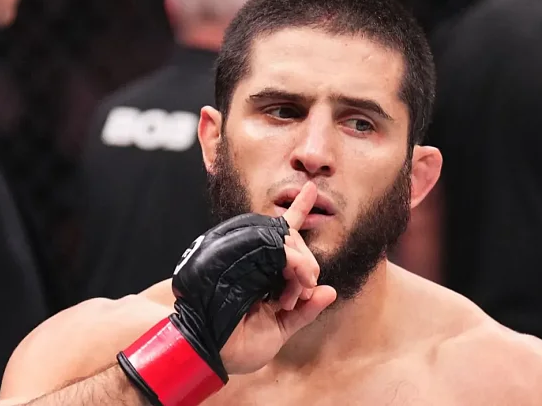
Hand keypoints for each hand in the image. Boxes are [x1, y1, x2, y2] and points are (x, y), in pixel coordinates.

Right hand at [116, 183, 335, 405]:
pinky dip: (290, 259)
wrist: (210, 351)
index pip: (287, 239)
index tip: (312, 189)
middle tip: (301, 293)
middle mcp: (256, 261)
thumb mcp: (281, 330)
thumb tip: (330, 291)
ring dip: (299, 265)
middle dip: (306, 264)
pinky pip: (268, 243)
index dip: (299, 211)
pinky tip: (294, 275)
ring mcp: (245, 256)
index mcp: (265, 273)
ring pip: (284, 241)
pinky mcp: (235, 254)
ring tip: (288, 297)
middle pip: (292, 239)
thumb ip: (305, 311)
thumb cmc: (240, 345)